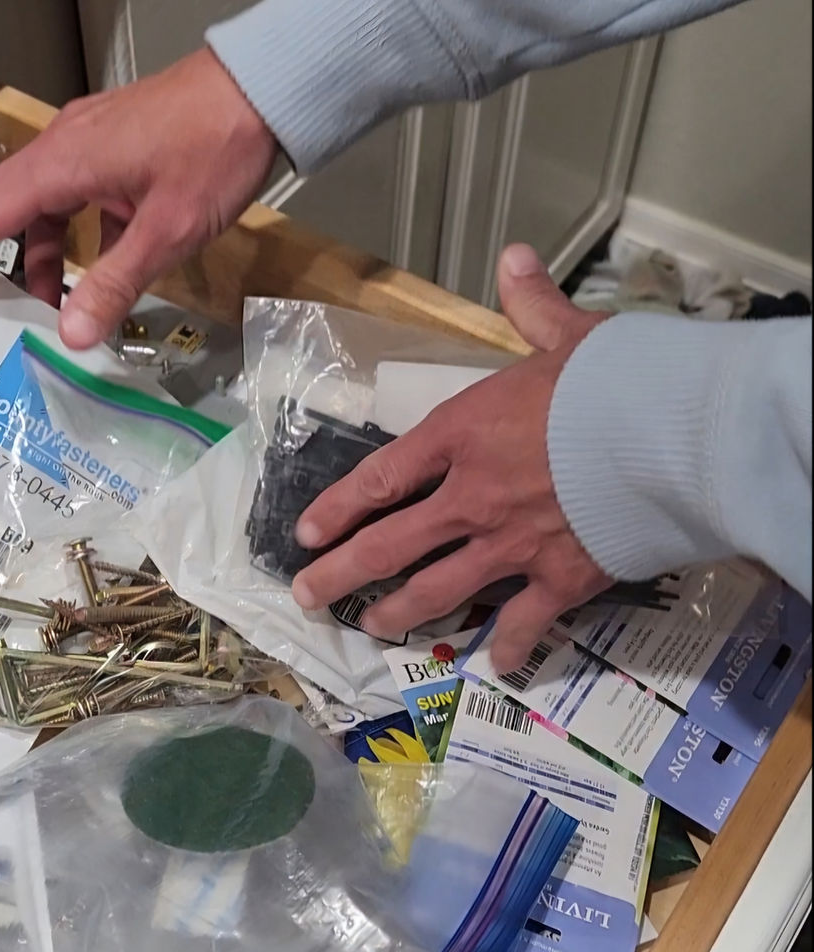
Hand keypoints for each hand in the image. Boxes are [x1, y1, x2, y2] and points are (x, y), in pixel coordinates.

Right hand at [0, 48, 277, 347]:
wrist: (259, 95)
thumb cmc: (214, 152)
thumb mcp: (166, 232)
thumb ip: (115, 283)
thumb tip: (72, 333)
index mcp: (63, 163)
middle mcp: (64, 147)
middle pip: (6, 209)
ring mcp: (90, 144)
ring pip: (45, 207)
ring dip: (45, 255)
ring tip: (54, 306)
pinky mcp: (115, 149)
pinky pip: (78, 197)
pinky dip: (78, 235)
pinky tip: (101, 268)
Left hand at [291, 244, 613, 671]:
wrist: (674, 433)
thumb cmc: (615, 380)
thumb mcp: (566, 335)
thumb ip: (530, 305)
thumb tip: (514, 257)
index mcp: (463, 435)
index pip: (382, 477)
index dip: (338, 508)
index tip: (307, 532)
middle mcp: (472, 498)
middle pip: (391, 545)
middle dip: (342, 573)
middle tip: (308, 595)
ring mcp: (511, 545)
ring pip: (438, 589)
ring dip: (398, 611)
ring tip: (371, 627)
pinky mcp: (560, 580)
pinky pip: (523, 623)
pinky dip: (507, 645)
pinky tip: (490, 665)